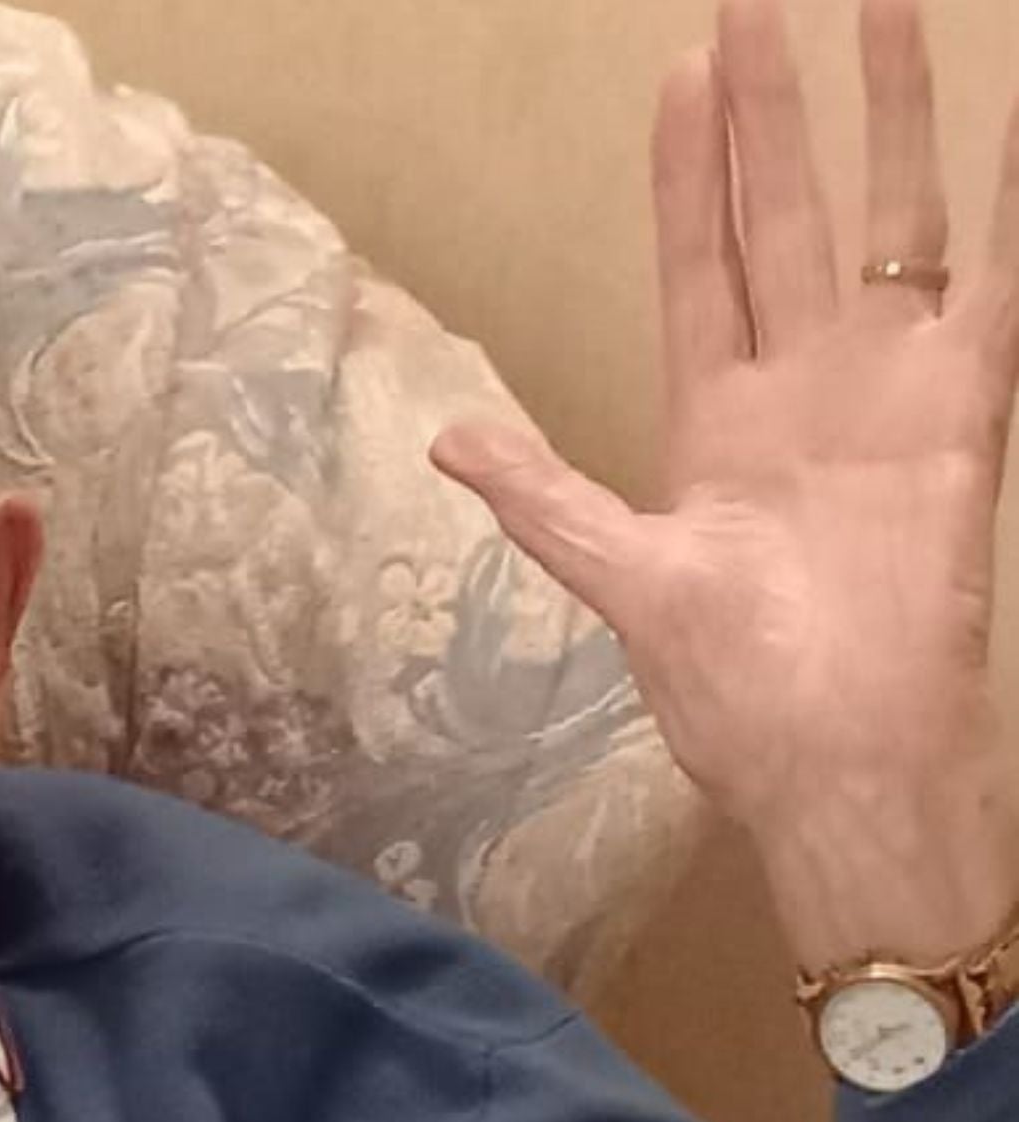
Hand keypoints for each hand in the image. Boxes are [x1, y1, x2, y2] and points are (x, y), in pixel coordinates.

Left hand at [432, 0, 1018, 967]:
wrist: (840, 756)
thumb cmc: (735, 690)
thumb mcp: (625, 581)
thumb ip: (545, 499)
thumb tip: (447, 441)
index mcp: (715, 421)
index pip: (700, 262)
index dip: (691, 171)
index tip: (681, 74)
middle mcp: (802, 385)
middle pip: (785, 215)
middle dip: (773, 110)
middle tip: (756, 1)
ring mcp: (887, 388)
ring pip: (889, 217)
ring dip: (885, 117)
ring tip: (884, 6)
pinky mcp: (964, 408)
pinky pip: (993, 280)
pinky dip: (1004, 203)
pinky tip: (1009, 115)